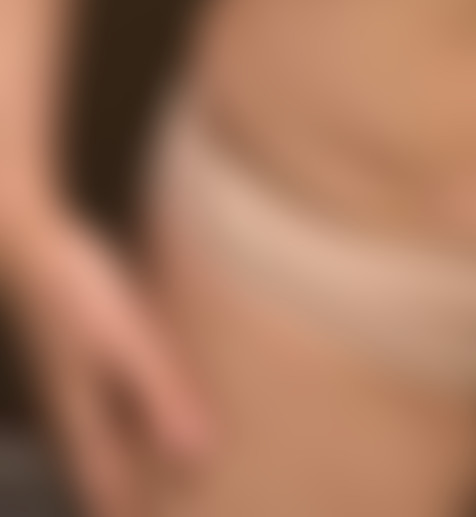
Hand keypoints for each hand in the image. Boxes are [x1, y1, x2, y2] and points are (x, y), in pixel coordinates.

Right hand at [0, 208, 211, 516]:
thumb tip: (195, 460)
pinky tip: (147, 403)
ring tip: (166, 470)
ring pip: (99, 434)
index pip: (103, 489)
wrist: (28, 238)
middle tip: (172, 508)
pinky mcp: (76, 351)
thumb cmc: (77, 290)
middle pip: (99, 467)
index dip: (128, 515)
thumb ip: (160, 396)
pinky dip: (127, 414)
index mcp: (80, 417)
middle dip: (127, 494)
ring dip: (127, 455)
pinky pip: (103, 399)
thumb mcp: (129, 341)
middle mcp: (70, 407)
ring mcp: (68, 379)